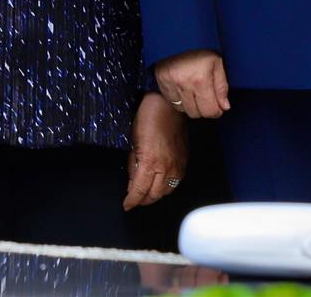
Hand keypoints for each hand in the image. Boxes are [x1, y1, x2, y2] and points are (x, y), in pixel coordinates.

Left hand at [123, 92, 187, 208]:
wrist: (168, 106)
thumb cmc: (148, 118)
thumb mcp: (133, 142)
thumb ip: (134, 164)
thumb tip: (132, 182)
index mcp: (150, 162)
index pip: (139, 191)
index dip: (132, 200)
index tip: (127, 205)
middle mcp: (166, 167)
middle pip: (154, 195)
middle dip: (142, 200)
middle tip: (134, 199)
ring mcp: (177, 166)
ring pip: (166, 191)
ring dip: (155, 195)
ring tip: (145, 194)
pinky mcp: (184, 162)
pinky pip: (176, 182)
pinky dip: (166, 187)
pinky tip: (159, 184)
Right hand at [155, 49, 229, 118]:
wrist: (179, 30)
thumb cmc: (200, 44)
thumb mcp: (217, 62)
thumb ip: (222, 87)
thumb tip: (224, 106)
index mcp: (200, 80)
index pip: (209, 110)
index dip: (217, 111)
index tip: (218, 107)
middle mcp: (183, 83)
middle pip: (195, 113)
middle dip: (204, 109)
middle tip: (207, 98)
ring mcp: (170, 83)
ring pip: (182, 109)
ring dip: (191, 105)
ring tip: (195, 93)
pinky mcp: (161, 80)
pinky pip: (170, 100)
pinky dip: (178, 100)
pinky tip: (184, 90)